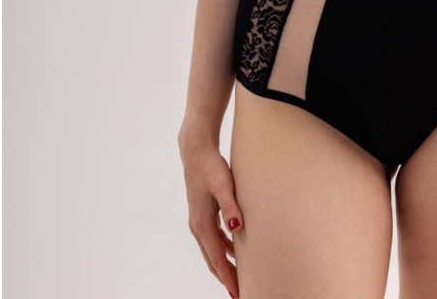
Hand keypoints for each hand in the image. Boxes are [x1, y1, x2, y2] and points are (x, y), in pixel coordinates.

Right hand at [178, 124, 243, 297]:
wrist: (197, 152)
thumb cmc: (212, 167)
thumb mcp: (224, 185)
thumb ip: (231, 206)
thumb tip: (237, 229)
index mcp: (202, 224)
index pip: (217, 258)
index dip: (227, 277)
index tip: (237, 292)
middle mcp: (198, 227)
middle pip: (213, 260)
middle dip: (225, 277)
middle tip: (240, 292)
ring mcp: (199, 221)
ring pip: (212, 251)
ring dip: (224, 264)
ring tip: (239, 277)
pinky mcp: (203, 214)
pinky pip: (214, 239)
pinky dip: (223, 249)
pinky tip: (236, 249)